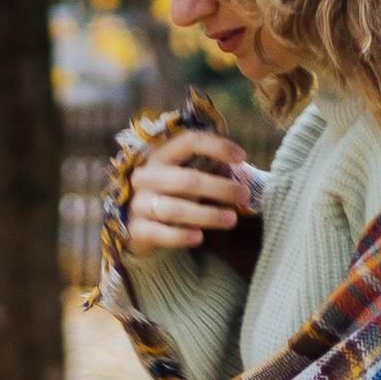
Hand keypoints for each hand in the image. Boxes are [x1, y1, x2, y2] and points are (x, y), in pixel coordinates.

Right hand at [125, 130, 253, 255]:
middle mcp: (147, 177)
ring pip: (175, 209)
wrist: (137, 226)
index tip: (242, 157)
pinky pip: (159, 233)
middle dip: (219, 187)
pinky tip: (199, 237)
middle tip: (244, 194)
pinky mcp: (136, 229)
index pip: (188, 142)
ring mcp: (139, 203)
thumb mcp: (184, 178)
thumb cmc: (170, 196)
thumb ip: (206, 173)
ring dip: (207, 215)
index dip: (216, 146)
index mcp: (160, 156)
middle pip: (186, 180)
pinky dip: (180, 236)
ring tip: (232, 220)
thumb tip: (244, 174)